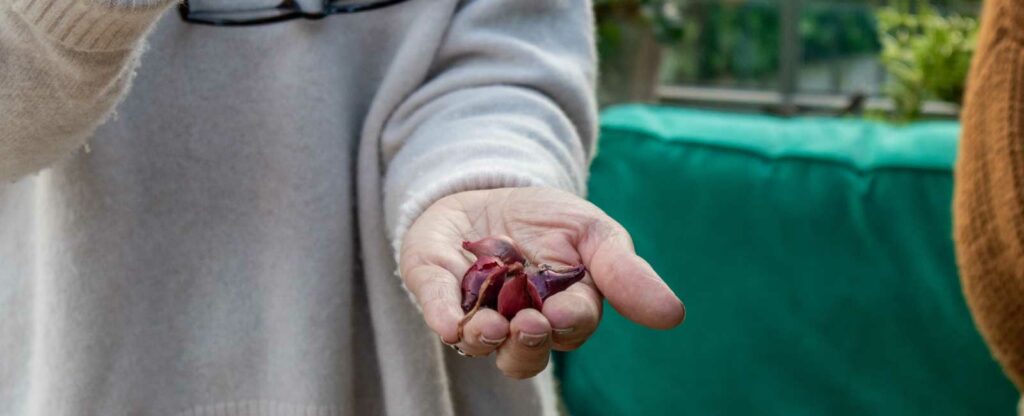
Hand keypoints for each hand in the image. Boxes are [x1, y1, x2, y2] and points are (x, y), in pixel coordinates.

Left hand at [399, 187, 684, 378]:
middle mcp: (521, 322)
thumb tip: (674, 315)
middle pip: (529, 352)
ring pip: (484, 347)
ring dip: (487, 340)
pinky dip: (444, 317)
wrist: (487, 190)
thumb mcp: (592, 230)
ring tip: (489, 325)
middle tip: (529, 323)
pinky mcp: (437, 295)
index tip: (565, 312)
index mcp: (565, 308)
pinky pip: (439, 314)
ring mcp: (477, 313)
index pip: (572, 326)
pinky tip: (449, 322)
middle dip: (530, 341)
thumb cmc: (548, 219)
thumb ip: (625, 271)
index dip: (570, 322)